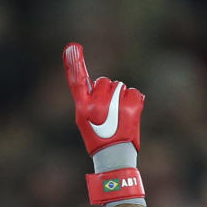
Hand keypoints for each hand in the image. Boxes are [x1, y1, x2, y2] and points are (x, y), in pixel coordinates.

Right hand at [63, 42, 145, 206]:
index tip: (72, 47)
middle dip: (108, 91)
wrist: (115, 159)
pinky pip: (134, 93)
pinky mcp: (132, 108)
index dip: (74, 64)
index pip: (77, 82)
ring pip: (120, 86)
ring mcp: (115, 105)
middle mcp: (97, 105)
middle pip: (104, 81)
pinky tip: (130, 116)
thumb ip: (89, 100)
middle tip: (109, 112)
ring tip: (119, 116)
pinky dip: (134, 102)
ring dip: (121, 97)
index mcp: (82, 108)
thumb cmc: (99, 139)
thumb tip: (100, 82)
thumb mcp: (85, 121)